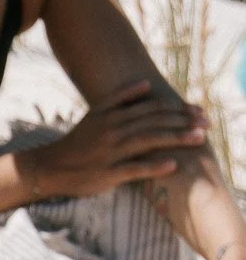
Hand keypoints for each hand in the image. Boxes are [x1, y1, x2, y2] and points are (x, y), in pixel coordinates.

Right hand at [15, 81, 206, 199]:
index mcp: (113, 115)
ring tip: (199, 139)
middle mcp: (114, 131)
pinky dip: (154, 167)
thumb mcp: (96, 113)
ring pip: (149, 141)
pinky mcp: (108, 174)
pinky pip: (134, 169)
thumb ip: (120, 98)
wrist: (52, 166)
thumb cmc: (78, 141)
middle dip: (184, 122)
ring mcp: (111, 153)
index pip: (152, 108)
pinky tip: (173, 165)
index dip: (178, 108)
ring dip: (176, 139)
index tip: (199, 111)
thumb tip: (146, 85)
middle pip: (155, 122)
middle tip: (208, 123)